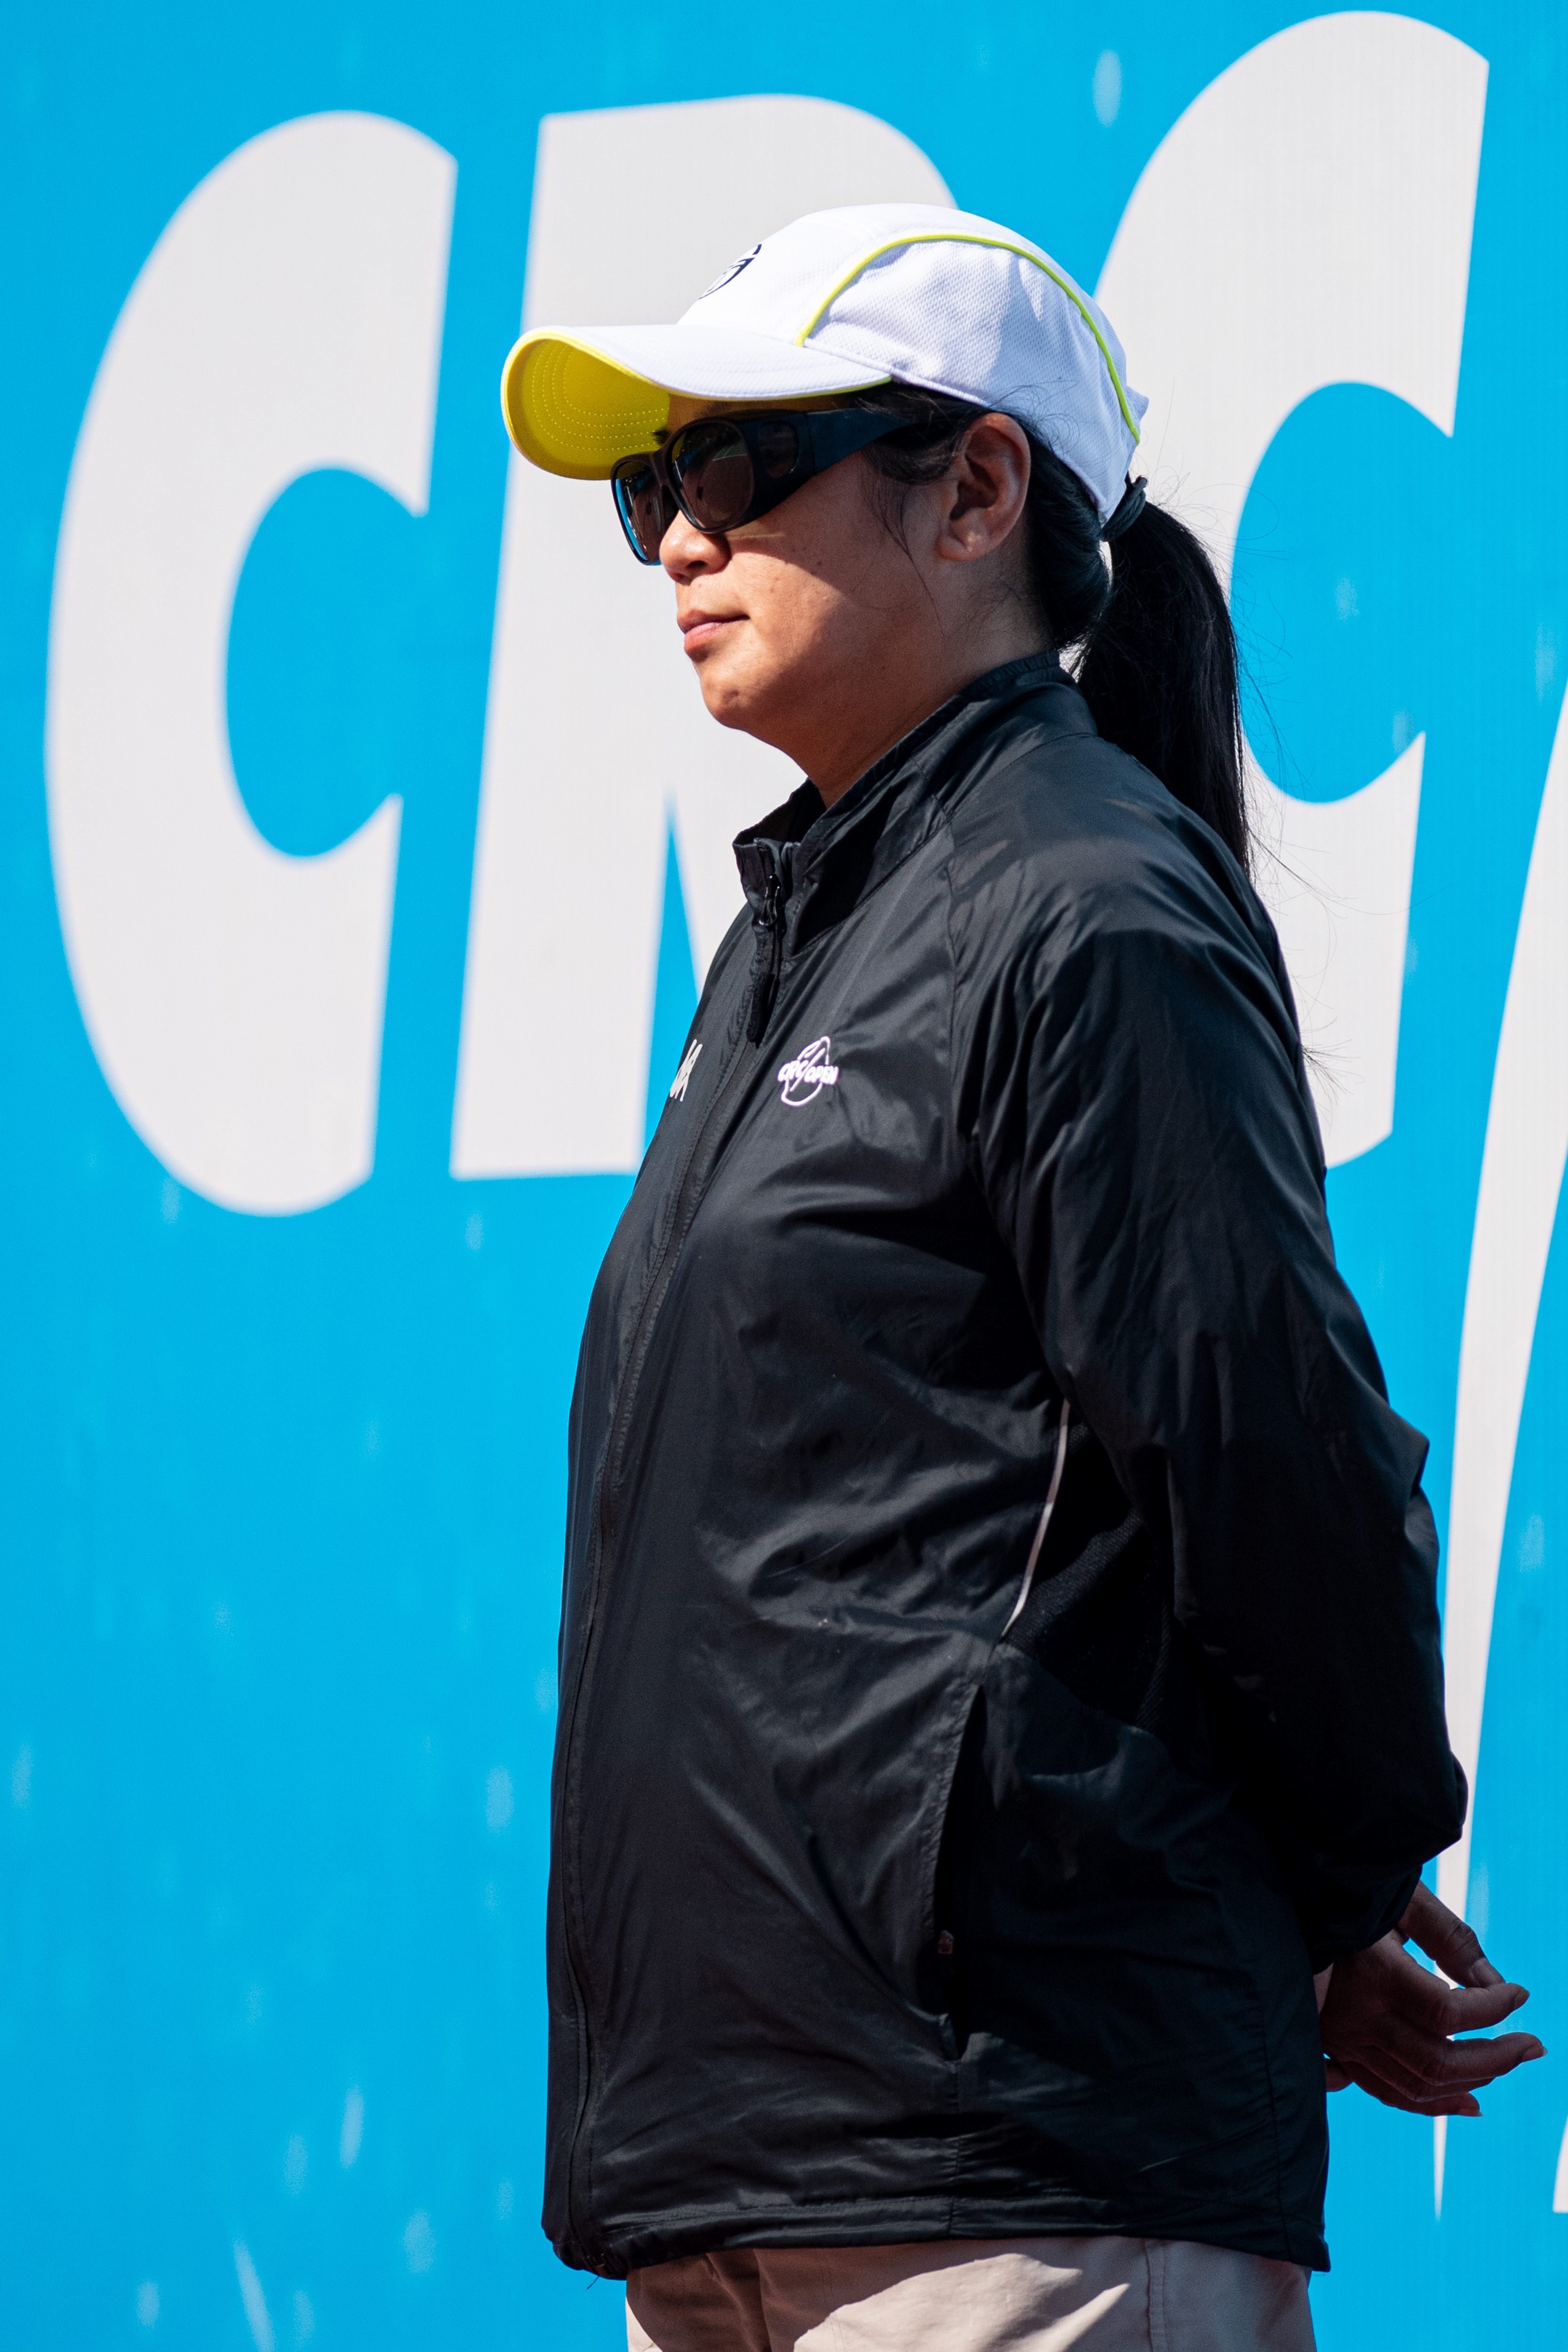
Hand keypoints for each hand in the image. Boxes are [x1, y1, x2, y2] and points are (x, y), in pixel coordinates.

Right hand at [1318, 1880, 1544, 2116]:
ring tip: (1507, 2063)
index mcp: (1374, 1975)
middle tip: (1533, 2045)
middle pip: (1438, 2062)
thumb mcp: (1399, 1900)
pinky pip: (1388, 2093)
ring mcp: (1344, 2041)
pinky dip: (1433, 2104)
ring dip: (1472, 2083)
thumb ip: (1449, 1937)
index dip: (1495, 2008)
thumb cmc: (1347, 1895)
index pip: (1449, 2013)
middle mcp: (1358, 2018)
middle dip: (1497, 2059)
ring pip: (1417, 2087)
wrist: (1281, 1908)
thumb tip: (1496, 1986)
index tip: (1520, 1993)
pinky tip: (1467, 2101)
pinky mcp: (1336, 2050)